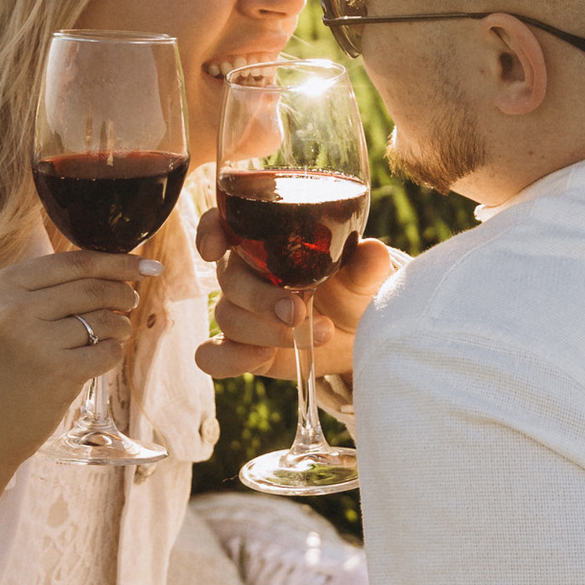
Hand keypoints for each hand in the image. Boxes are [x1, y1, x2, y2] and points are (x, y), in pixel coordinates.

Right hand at [0, 246, 155, 577]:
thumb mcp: (3, 316)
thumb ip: (48, 290)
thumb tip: (116, 269)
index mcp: (2, 285)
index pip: (73, 262)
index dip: (116, 262)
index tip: (147, 265)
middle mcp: (15, 308)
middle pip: (93, 287)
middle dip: (123, 293)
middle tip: (130, 302)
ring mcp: (36, 340)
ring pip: (105, 319)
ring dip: (119, 326)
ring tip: (110, 335)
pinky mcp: (59, 372)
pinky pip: (108, 351)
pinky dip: (112, 353)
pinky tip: (99, 359)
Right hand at [194, 205, 395, 386]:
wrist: (357, 335)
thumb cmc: (353, 292)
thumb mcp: (363, 278)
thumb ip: (365, 265)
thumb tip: (374, 251)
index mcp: (267, 243)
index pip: (224, 225)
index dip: (211, 232)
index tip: (217, 247)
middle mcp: (246, 275)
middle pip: (230, 281)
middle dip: (261, 299)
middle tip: (299, 312)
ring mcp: (241, 313)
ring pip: (227, 317)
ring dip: (266, 331)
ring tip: (315, 335)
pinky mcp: (241, 350)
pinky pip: (212, 356)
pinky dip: (229, 359)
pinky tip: (261, 357)